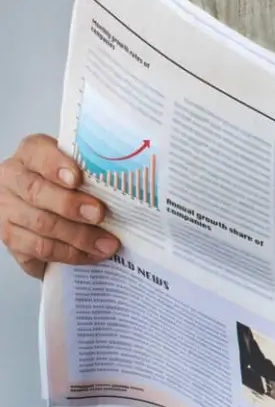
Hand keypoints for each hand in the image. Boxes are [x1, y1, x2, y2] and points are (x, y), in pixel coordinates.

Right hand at [0, 134, 118, 278]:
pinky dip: (69, 254)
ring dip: (77, 236)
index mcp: (30, 154)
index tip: (77, 178)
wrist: (46, 209)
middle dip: (70, 205)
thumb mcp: (80, 169)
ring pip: (39, 224)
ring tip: (107, 243)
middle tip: (99, 214)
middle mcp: (12, 179)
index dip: (55, 165)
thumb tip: (131, 184)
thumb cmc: (68, 185)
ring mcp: (6, 210)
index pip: (36, 152)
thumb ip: (94, 172)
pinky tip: (91, 255)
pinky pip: (39, 249)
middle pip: (36, 191)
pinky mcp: (11, 238)